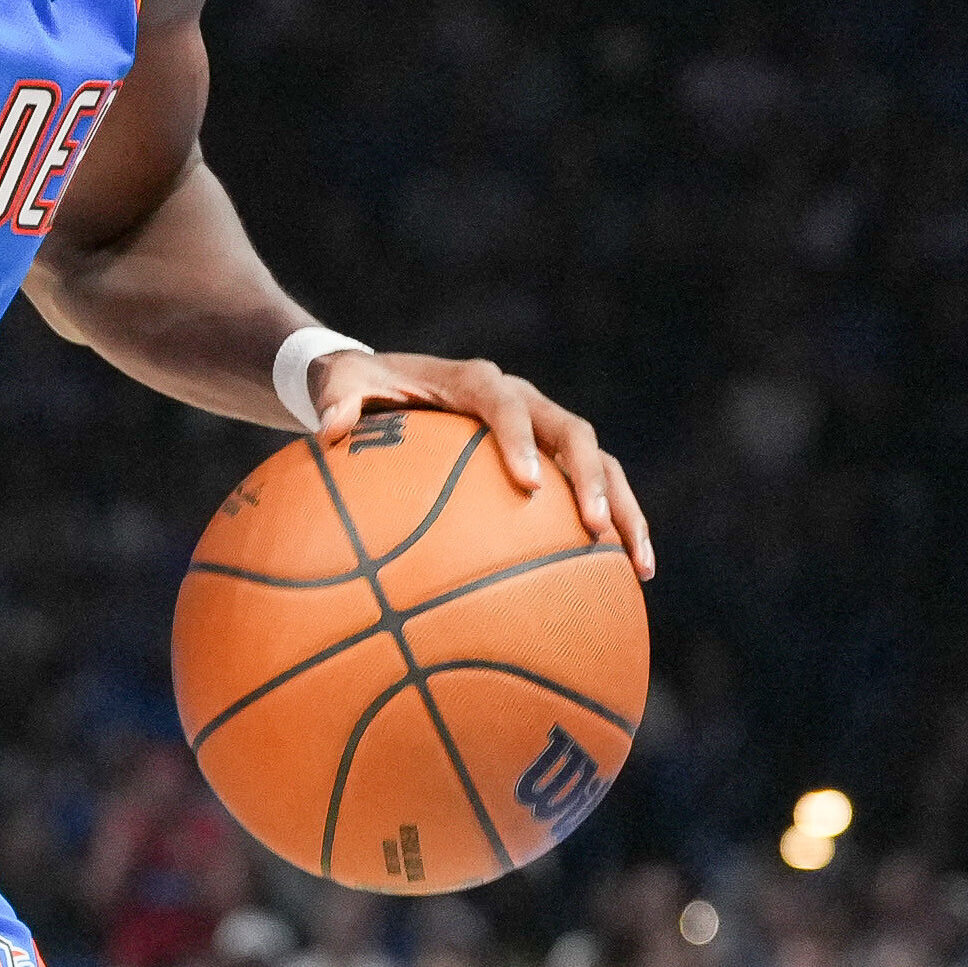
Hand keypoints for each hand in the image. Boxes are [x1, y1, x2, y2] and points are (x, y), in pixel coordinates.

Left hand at [312, 349, 658, 575]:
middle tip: (594, 530)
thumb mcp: (337, 386)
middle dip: (590, 481)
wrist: (383, 380)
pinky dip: (609, 532)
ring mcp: (543, 430)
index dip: (521, 439)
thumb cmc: (357, 387)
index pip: (505, 404)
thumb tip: (329, 431)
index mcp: (476, 381)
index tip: (528, 484)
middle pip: (574, 434)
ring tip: (638, 569)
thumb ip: (335, 403)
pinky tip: (621, 585)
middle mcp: (522, 400)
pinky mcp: (550, 459)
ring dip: (623, 512)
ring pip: (600, 465)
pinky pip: (587, 494)